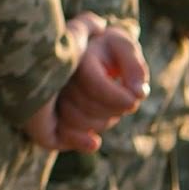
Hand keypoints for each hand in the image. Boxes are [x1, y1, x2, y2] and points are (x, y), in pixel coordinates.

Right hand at [55, 27, 148, 147]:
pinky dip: (80, 141)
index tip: (135, 100)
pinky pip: (60, 134)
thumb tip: (139, 93)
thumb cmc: (108, 50)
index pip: (96, 85)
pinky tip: (94, 142)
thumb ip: (135, 67)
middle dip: (115, 110)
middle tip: (128, 101)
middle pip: (88, 107)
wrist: (85, 51)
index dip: (119, 98)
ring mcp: (50, 96)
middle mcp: (58, 77)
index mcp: (77, 59)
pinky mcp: (49, 112)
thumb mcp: (124, 47)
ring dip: (103, 122)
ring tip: (114, 109)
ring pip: (78, 122)